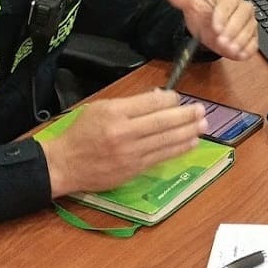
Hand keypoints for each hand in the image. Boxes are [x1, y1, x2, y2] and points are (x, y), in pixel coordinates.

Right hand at [40, 89, 205, 196]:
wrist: (64, 164)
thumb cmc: (80, 133)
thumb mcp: (99, 108)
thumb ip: (129, 104)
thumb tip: (158, 99)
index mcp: (114, 113)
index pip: (151, 103)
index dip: (170, 99)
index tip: (179, 98)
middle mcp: (124, 132)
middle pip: (163, 121)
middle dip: (186, 115)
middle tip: (201, 110)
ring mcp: (130, 153)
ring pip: (166, 140)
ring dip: (188, 132)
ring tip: (203, 125)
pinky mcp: (133, 169)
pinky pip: (161, 157)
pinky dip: (178, 149)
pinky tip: (190, 142)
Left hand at [165, 0, 257, 59]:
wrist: (209, 29)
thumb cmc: (204, 16)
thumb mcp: (192, 7)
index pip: (229, 5)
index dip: (222, 17)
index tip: (215, 27)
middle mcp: (243, 10)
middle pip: (242, 18)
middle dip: (232, 31)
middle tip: (221, 41)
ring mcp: (249, 24)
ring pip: (249, 31)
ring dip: (240, 41)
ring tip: (229, 49)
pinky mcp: (252, 38)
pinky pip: (254, 43)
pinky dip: (248, 50)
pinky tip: (239, 54)